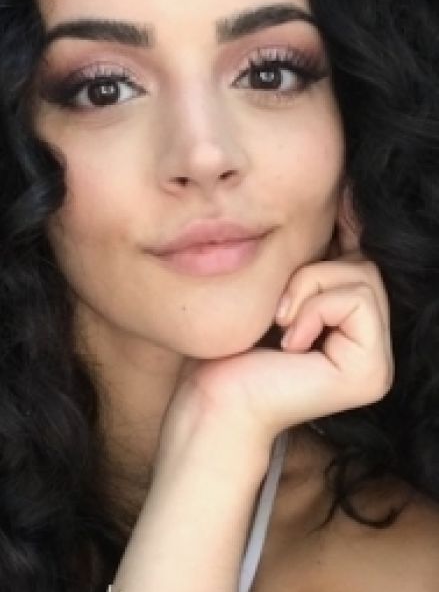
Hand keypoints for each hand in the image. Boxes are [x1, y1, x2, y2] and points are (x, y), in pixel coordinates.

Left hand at [154, 189, 394, 471]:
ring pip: (363, 277)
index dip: (350, 232)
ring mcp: (378, 365)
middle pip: (367, 265)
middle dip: (314, 273)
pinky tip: (289, 343)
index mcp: (355, 332)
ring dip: (309, 289)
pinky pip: (355, 300)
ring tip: (281, 324)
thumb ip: (312, 259)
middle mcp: (375, 350)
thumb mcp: (277, 288)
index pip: (363, 264)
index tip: (339, 197)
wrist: (213, 397)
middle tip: (278, 310)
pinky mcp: (371, 373)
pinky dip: (313, 307)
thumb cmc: (232, 347)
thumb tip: (343, 194)